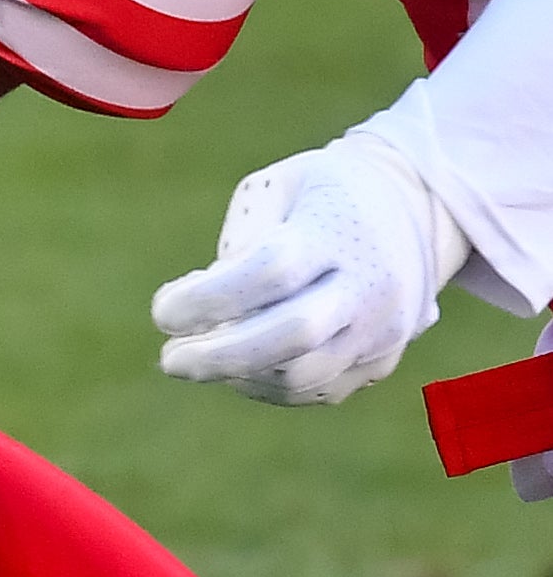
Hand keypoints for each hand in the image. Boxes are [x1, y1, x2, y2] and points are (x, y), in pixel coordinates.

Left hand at [152, 132, 472, 404]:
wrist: (415, 211)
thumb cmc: (321, 193)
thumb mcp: (277, 187)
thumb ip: (243, 238)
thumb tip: (209, 300)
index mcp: (336, 232)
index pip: (270, 273)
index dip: (209, 298)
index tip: (161, 313)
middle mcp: (368, 287)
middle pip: (293, 337)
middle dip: (220, 357)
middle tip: (169, 361)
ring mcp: (381, 330)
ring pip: (307, 376)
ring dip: (240, 376)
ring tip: (194, 360)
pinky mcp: (382, 360)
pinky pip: (321, 389)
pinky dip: (269, 385)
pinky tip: (236, 367)